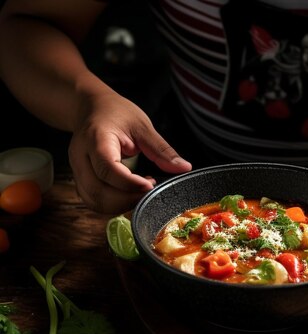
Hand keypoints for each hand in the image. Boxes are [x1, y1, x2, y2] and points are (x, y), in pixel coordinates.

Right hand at [68, 92, 191, 212]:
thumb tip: (184, 167)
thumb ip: (161, 149)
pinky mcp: (80, 179)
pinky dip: (113, 204)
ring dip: (120, 205)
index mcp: (95, 139)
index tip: (150, 185)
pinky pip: (93, 200)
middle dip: (126, 199)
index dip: (128, 183)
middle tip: (150, 191)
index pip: (107, 168)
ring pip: (93, 200)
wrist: (92, 108)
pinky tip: (129, 194)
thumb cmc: (116, 113)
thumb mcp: (142, 126)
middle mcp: (80, 157)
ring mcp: (77, 170)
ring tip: (141, 192)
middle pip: (97, 190)